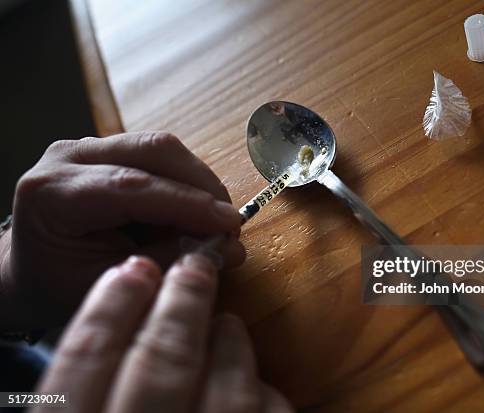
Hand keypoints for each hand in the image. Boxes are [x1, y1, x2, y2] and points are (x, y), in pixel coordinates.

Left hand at [1, 132, 244, 328]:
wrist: (28, 267)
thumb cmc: (59, 285)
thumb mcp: (110, 285)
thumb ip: (168, 262)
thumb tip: (231, 250)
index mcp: (52, 195)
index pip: (134, 187)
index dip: (190, 204)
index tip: (231, 224)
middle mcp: (66, 157)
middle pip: (153, 151)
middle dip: (202, 186)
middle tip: (228, 225)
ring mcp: (86, 145)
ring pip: (162, 147)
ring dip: (198, 182)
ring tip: (213, 221)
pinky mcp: (105, 147)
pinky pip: (158, 154)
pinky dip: (185, 181)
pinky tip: (192, 210)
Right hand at [31, 255, 292, 412]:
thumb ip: (90, 405)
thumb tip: (110, 342)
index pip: (83, 363)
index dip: (109, 307)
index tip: (132, 270)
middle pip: (160, 362)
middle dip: (180, 304)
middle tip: (193, 266)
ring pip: (228, 389)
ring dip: (230, 343)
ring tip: (226, 322)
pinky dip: (267, 399)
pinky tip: (259, 390)